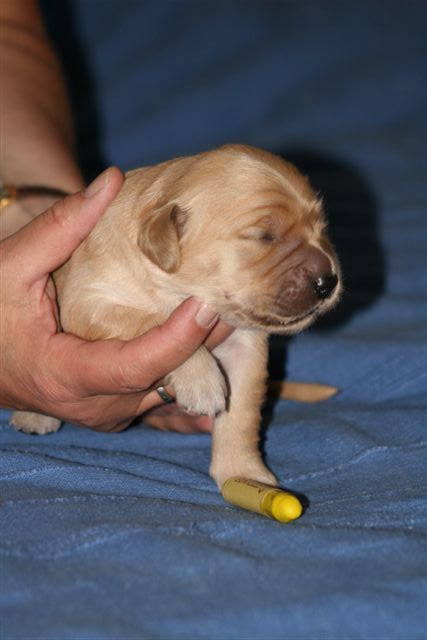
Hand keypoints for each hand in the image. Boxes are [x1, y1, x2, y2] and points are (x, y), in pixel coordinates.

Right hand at [0, 167, 232, 431]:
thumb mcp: (12, 266)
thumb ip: (60, 225)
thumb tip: (111, 180)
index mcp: (66, 375)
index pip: (137, 365)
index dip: (179, 338)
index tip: (208, 303)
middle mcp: (93, 405)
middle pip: (164, 380)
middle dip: (203, 342)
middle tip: (235, 299)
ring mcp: (107, 413)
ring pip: (169, 394)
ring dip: (201, 358)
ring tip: (231, 316)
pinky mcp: (114, 409)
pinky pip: (162, 403)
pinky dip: (190, 383)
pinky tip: (217, 365)